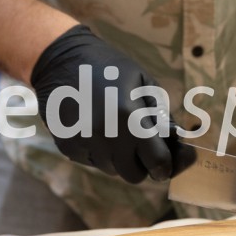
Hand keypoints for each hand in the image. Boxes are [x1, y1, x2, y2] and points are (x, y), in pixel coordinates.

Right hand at [31, 25, 176, 182]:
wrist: (60, 60)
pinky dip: (99, 152)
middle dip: (142, 165)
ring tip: (114, 131)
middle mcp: (106, 135)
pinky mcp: (67, 146)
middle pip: (134, 175)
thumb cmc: (110, 68)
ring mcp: (84, 142)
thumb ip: (161, 115)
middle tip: (141, 149)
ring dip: (119, 158)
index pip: (157, 162)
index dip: (165, 167)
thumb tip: (174, 143)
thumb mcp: (144, 83)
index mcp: (130, 117)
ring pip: (112, 170)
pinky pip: (92, 162)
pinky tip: (95, 129)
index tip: (165, 165)